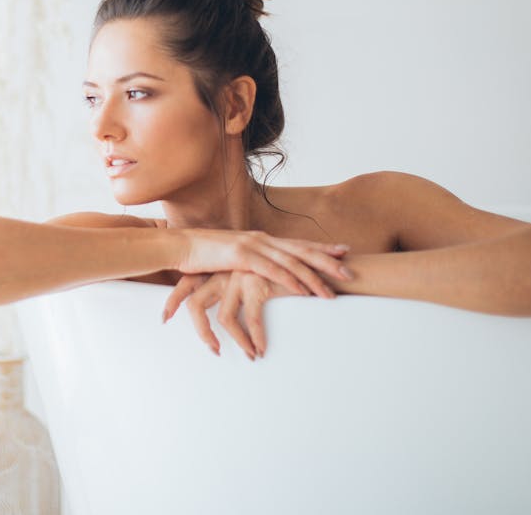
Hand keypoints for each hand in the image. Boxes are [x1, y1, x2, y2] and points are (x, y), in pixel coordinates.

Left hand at [161, 269, 342, 359]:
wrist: (314, 261)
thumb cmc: (283, 274)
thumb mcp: (253, 276)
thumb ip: (235, 286)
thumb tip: (219, 308)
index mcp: (222, 267)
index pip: (189, 282)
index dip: (175, 299)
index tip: (164, 318)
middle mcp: (227, 270)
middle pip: (196, 300)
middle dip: (198, 329)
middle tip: (212, 350)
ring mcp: (241, 276)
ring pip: (223, 317)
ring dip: (235, 342)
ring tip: (248, 355)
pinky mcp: (257, 284)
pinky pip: (249, 320)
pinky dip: (254, 338)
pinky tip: (260, 350)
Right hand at [176, 228, 351, 297]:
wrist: (180, 246)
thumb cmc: (204, 254)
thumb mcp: (233, 256)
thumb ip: (250, 260)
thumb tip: (263, 270)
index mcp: (262, 238)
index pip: (298, 243)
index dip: (322, 248)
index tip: (344, 252)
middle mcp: (262, 239)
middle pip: (302, 250)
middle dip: (328, 261)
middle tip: (350, 271)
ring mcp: (253, 246)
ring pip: (292, 262)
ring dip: (314, 276)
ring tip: (332, 290)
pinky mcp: (242, 256)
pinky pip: (272, 270)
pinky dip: (290, 280)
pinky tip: (304, 290)